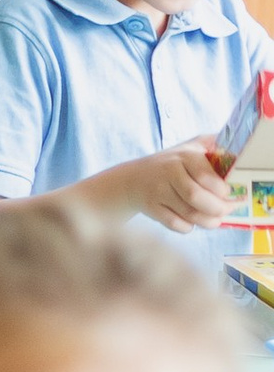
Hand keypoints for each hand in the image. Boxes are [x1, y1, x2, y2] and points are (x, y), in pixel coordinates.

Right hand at [110, 139, 232, 231]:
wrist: (133, 179)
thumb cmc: (170, 164)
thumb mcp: (189, 147)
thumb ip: (212, 144)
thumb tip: (239, 149)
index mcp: (183, 156)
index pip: (205, 176)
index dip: (221, 190)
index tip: (228, 194)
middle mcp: (169, 172)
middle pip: (196, 197)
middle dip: (217, 209)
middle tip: (226, 211)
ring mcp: (158, 191)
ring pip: (188, 214)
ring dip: (207, 221)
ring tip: (215, 220)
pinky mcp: (152, 208)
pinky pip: (175, 224)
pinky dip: (188, 227)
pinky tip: (192, 222)